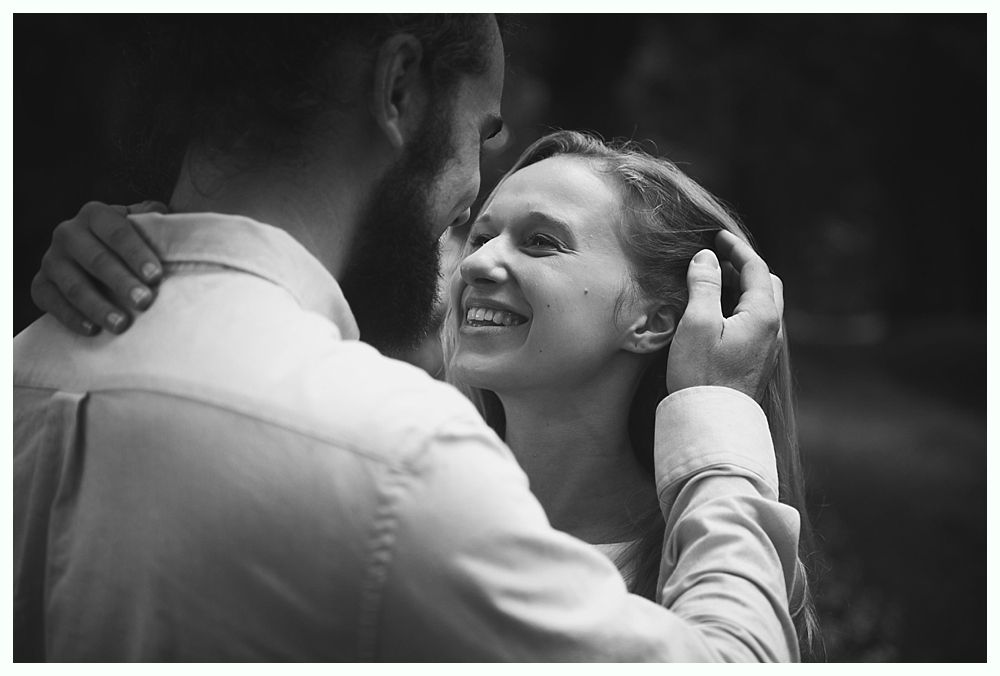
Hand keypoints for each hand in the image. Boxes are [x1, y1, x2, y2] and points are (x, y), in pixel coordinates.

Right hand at [30, 200, 167, 334]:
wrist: (95, 260)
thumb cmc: (132, 245)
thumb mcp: (143, 227)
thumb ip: (159, 224)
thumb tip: (184, 230)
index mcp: (96, 214)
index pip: (117, 231)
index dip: (137, 254)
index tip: (156, 276)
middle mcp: (68, 233)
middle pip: (96, 259)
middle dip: (121, 282)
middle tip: (144, 302)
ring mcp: (51, 259)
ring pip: (74, 284)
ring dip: (98, 306)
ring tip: (122, 324)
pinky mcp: (41, 284)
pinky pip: (51, 301)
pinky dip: (71, 317)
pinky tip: (92, 330)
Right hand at [665, 229, 784, 401]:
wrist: (712, 425)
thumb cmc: (703, 375)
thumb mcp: (697, 323)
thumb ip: (703, 285)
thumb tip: (706, 258)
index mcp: (763, 315)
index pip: (757, 269)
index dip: (736, 248)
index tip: (716, 237)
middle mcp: (772, 330)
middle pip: (766, 285)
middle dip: (744, 267)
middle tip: (716, 261)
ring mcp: (766, 349)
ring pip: (760, 306)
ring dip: (739, 289)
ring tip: (711, 284)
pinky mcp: (755, 363)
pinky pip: (752, 324)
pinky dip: (737, 309)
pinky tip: (715, 316)